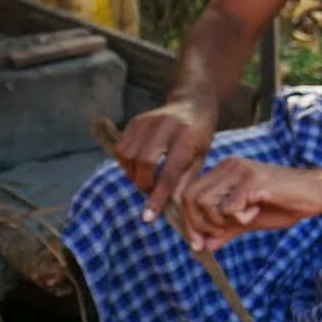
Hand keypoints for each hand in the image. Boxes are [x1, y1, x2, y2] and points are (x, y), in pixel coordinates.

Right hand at [113, 98, 215, 219]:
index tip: (148, 218)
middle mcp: (166, 126)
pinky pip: (121, 148)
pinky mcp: (135, 121)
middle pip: (144, 163)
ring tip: (146, 176)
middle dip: (144, 184)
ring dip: (133, 173)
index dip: (157, 198)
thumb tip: (173, 214)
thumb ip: (184, 185)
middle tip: (150, 190)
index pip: (169, 173)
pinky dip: (126, 162)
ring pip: (128, 155)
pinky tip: (139, 165)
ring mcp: (148, 121)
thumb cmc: (198, 137)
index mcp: (187, 138)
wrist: (192, 102)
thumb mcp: (199, 160)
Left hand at [178, 157, 321, 252]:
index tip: (197, 245)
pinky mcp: (252, 179)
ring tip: (244, 218)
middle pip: (189, 198)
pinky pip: (229, 207)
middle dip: (199, 225)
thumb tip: (201, 249)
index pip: (187, 195)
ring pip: (205, 202)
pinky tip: (257, 210)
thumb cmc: (284, 205)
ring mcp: (239, 170)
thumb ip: (223, 231)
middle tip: (220, 234)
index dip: (188, 222)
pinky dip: (240, 218)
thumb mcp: (247, 221)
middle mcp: (227, 165)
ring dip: (220, 221)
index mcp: (223, 171)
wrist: (316, 194)